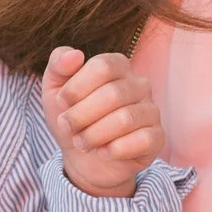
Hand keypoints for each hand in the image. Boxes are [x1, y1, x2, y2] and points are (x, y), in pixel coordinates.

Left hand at [40, 46, 164, 198]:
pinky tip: (103, 152)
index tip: (61, 103)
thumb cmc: (71, 115)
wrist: (83, 156)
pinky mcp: (157, 137)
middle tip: (67, 127)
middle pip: (113, 94)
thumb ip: (59, 64)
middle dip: (81, 115)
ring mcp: (151, 110)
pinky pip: (142, 140)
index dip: (77, 87)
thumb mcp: (55, 88)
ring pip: (125, 120)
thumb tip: (76, 54)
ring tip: (81, 142)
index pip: (103, 66)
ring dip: (94, 135)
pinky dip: (115, 150)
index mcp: (118, 65)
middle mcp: (139, 85)